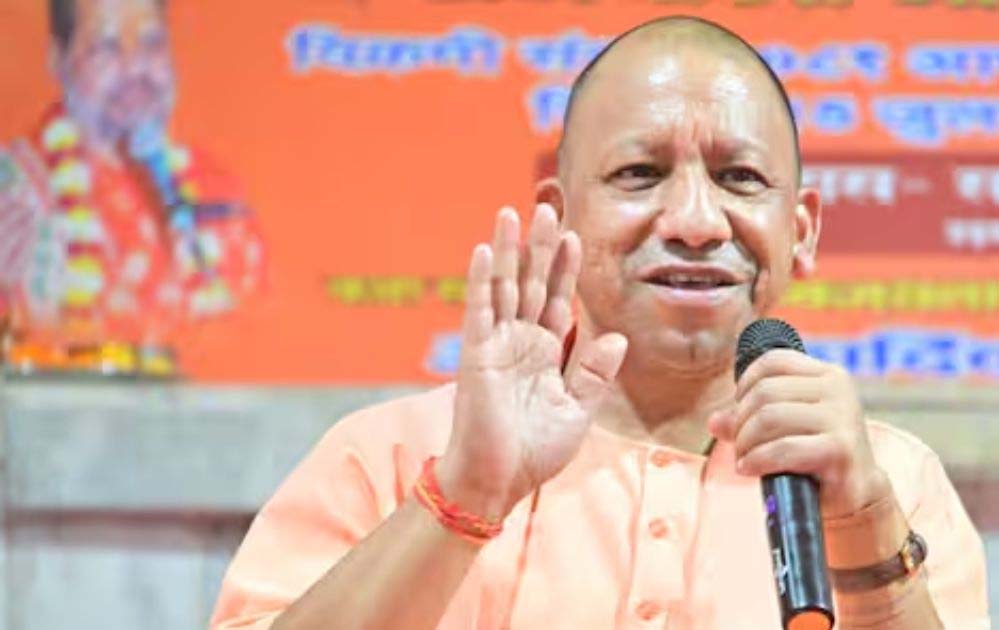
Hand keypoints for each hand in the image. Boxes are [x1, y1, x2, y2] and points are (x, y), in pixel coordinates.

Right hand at [437, 204, 627, 519]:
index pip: (558, 300)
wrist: (499, 481)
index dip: (565, 269)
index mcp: (545, 352)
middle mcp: (520, 341)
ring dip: (509, 251)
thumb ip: (594, 374)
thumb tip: (616, 337)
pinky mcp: (476, 355)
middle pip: (532, 283)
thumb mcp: (578, 411)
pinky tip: (486, 250)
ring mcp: (496, 344)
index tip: (575, 236)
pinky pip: (479, 310)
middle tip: (547, 208)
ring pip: (505, 287)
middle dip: (540, 247)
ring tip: (512, 213)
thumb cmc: (534, 451)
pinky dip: (482, 280)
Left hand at [708, 350, 891, 518]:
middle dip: (741, 421)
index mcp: (827, 375)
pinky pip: (782, 448)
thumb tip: (714, 421)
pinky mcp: (839, 450)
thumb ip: (748, 418)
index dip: (746, 384)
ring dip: (745, 442)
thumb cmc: (814, 456)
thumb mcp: (783, 428)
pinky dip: (757, 459)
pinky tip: (750, 469)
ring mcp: (842, 418)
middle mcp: (838, 391)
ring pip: (769, 418)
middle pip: (765, 392)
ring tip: (744, 459)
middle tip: (739, 445)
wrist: (856, 495)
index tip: (740, 411)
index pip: (773, 362)